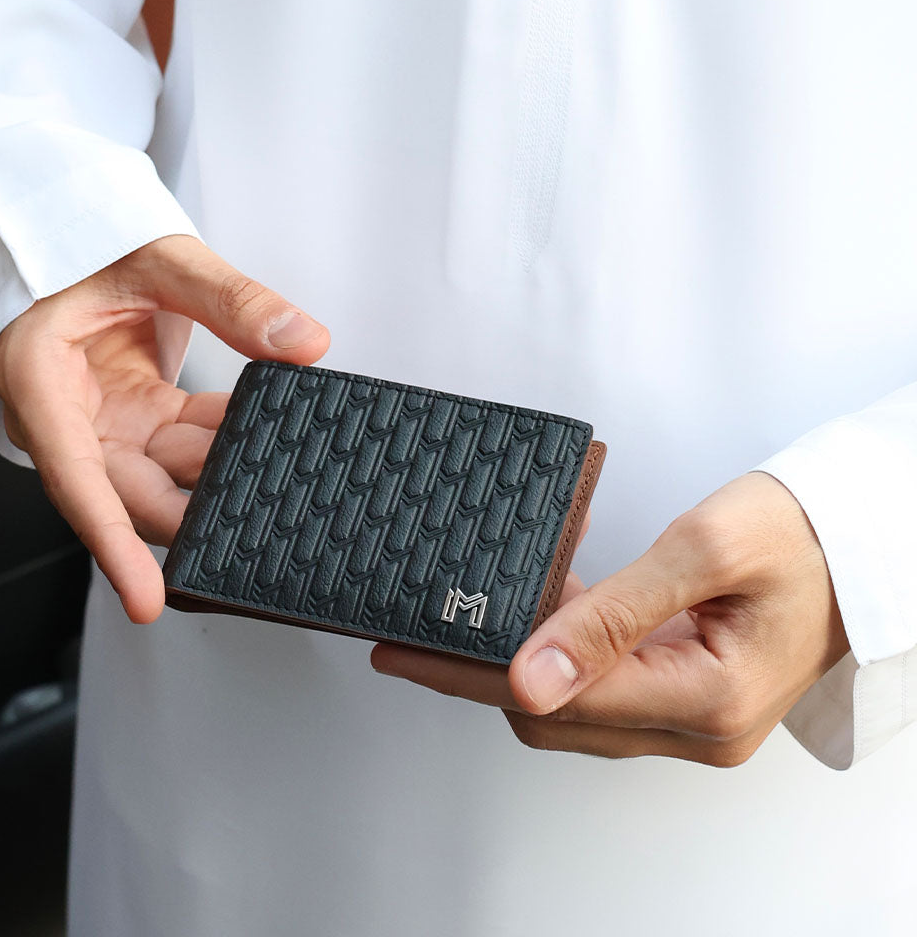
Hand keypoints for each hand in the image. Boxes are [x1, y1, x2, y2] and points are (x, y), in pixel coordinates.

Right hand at [0, 235, 329, 622]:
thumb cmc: (92, 239)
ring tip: (278, 467)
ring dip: (221, 472)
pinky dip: (227, 443)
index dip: (112, 542)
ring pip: (166, 475)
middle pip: (130, 491)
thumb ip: (233, 300)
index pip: (77, 478)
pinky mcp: (138, 420)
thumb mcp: (161, 258)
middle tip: (262, 515)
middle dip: (196, 508)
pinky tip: (267, 435)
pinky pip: (186, 448)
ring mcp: (105, 424)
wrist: (81, 234)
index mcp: (40, 381)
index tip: (147, 598)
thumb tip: (304, 344)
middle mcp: (67, 417)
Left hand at [371, 472, 849, 765]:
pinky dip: (561, 653)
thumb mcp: (705, 551)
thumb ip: (614, 615)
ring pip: (574, 708)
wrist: (860, 543)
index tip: (401, 651)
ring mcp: (694, 721)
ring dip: (516, 663)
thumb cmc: (798, 533)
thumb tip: (529, 675)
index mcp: (708, 701)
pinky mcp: (687, 700)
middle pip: (556, 716)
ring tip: (460, 618)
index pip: (557, 700)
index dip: (470, 674)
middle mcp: (699, 729)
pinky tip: (534, 609)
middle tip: (414, 630)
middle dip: (479, 673)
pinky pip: (604, 689)